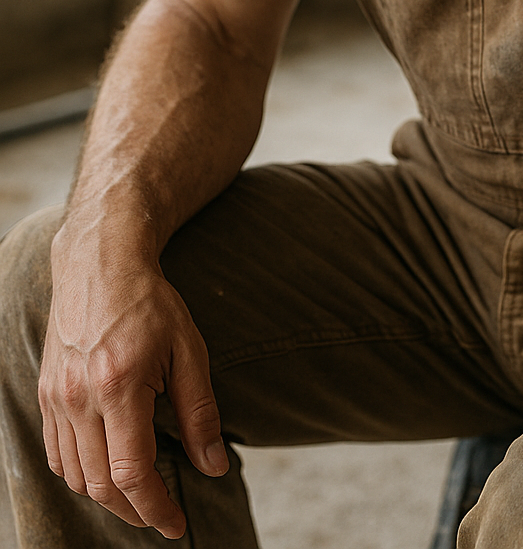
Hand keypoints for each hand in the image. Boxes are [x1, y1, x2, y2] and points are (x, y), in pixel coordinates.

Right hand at [39, 238, 227, 538]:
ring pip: (74, 475)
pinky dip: (80, 472)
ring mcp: (57, 397)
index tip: (176, 524)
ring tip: (139, 495)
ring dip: (106, 495)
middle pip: (100, 484)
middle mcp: (79, 397)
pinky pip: (56, 453)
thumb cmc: (151, 303)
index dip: (155, 507)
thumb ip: (200, 412)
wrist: (100, 263)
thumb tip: (213, 466)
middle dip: (134, 510)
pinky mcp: (46, 393)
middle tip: (162, 514)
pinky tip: (106, 468)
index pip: (131, 472)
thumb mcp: (189, 349)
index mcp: (119, 385)